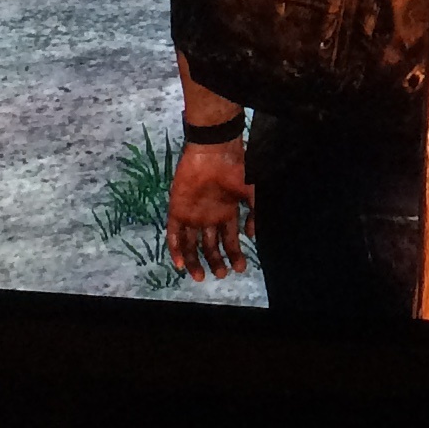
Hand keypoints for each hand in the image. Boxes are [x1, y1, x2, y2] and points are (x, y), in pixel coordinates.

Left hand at [165, 137, 254, 280]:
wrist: (214, 151)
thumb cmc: (235, 169)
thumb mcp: (252, 191)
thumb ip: (254, 214)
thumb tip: (252, 236)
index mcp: (226, 213)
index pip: (229, 240)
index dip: (234, 254)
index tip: (240, 268)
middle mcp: (208, 217)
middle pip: (210, 246)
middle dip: (216, 261)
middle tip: (221, 274)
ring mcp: (192, 214)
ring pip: (191, 244)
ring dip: (195, 261)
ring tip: (201, 276)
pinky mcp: (177, 210)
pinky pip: (173, 234)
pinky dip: (176, 250)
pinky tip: (181, 265)